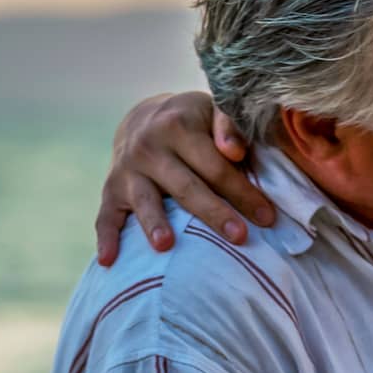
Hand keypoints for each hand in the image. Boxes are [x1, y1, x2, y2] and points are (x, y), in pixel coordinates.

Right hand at [94, 90, 274, 264]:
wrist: (144, 119)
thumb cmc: (194, 122)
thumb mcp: (213, 111)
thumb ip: (230, 125)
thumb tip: (235, 151)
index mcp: (177, 126)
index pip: (215, 165)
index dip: (242, 191)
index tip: (267, 217)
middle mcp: (148, 147)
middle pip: (185, 186)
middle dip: (213, 213)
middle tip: (239, 237)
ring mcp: (127, 170)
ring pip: (145, 201)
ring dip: (154, 224)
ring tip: (166, 245)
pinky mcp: (111, 190)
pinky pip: (106, 217)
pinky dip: (106, 239)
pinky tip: (109, 261)